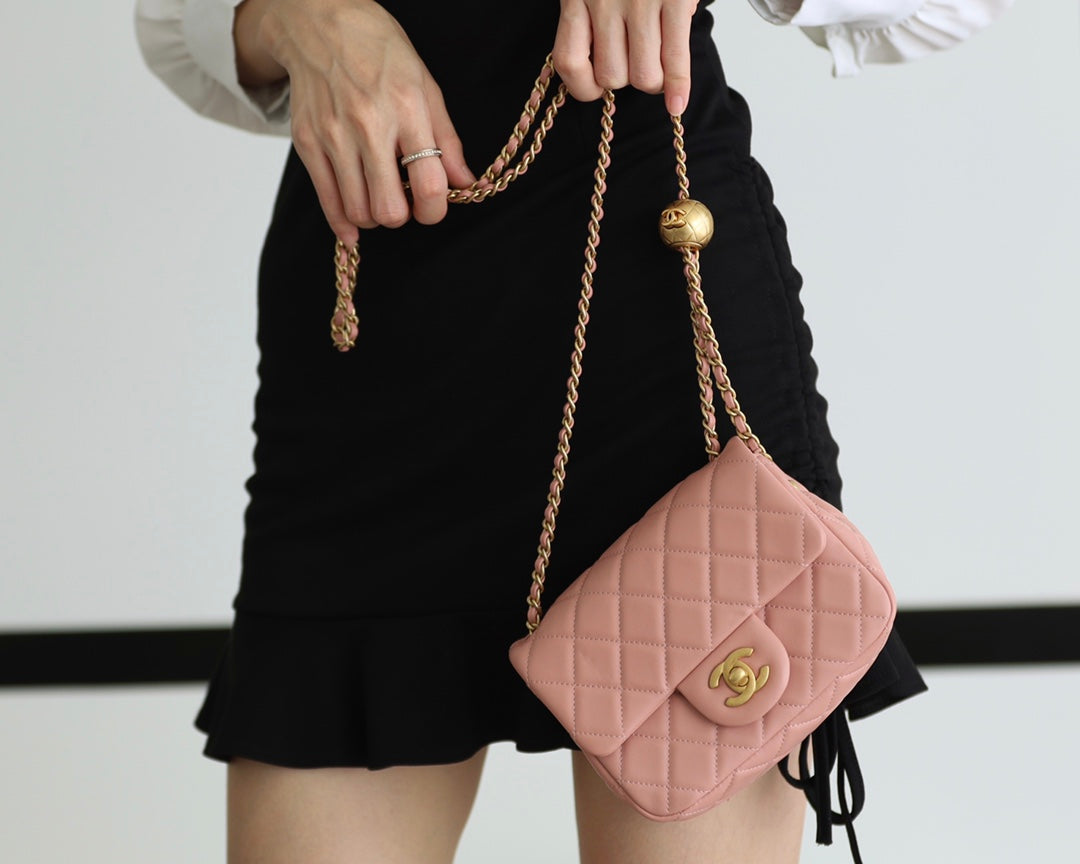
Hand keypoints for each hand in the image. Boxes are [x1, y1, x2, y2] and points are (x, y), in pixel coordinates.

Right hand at [243, 0, 475, 245]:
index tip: (432, 208)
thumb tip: (465, 183)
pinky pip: (328, 202)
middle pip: (390, 210)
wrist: (320, 23)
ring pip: (359, 212)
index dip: (435, 210)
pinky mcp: (308, 143)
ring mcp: (334, 136)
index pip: (429, 185)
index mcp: (407, 110)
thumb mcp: (425, 87)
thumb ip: (446, 141)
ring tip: (379, 197)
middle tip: (403, 201)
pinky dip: (343, 223)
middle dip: (403, 216)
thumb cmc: (379, 52)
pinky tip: (354, 227)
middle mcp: (369, 125)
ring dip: (374, 217)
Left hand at [552, 0, 698, 115]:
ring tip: (659, 64)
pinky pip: (674, 58)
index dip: (585, 87)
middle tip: (637, 62)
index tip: (597, 86)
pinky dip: (678, 87)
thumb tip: (600, 74)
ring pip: (642, 76)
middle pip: (612, 76)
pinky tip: (677, 104)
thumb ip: (588, 18)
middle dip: (627, 80)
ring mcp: (639, 1)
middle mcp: (603, 0)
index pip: (569, 63)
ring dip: (653, 81)